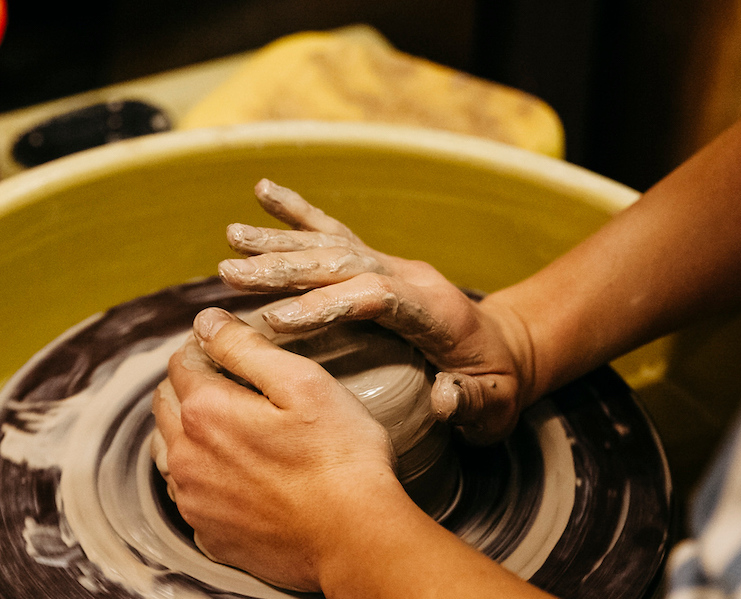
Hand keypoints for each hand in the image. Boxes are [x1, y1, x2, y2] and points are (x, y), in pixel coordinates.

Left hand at [153, 307, 407, 591]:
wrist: (355, 538)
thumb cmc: (340, 457)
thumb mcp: (303, 383)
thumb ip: (246, 347)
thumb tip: (206, 321)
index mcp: (205, 412)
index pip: (182, 362)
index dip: (206, 347)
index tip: (233, 348)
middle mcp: (186, 457)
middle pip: (167, 404)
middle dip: (190, 385)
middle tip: (232, 383)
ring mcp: (194, 501)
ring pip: (169, 450)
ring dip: (188, 432)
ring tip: (231, 427)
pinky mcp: (209, 535)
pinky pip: (189, 494)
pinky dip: (202, 476)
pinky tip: (237, 474)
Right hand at [217, 179, 534, 442]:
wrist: (511, 350)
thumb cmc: (497, 385)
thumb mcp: (495, 406)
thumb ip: (471, 402)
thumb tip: (443, 398)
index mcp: (435, 309)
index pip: (375, 296)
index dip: (325, 305)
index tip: (276, 321)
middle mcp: (410, 276)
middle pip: (341, 264)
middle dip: (284, 269)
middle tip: (229, 276)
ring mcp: (393, 266)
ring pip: (331, 246)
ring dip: (279, 241)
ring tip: (230, 239)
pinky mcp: (378, 265)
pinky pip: (334, 233)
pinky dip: (298, 214)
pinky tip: (263, 192)